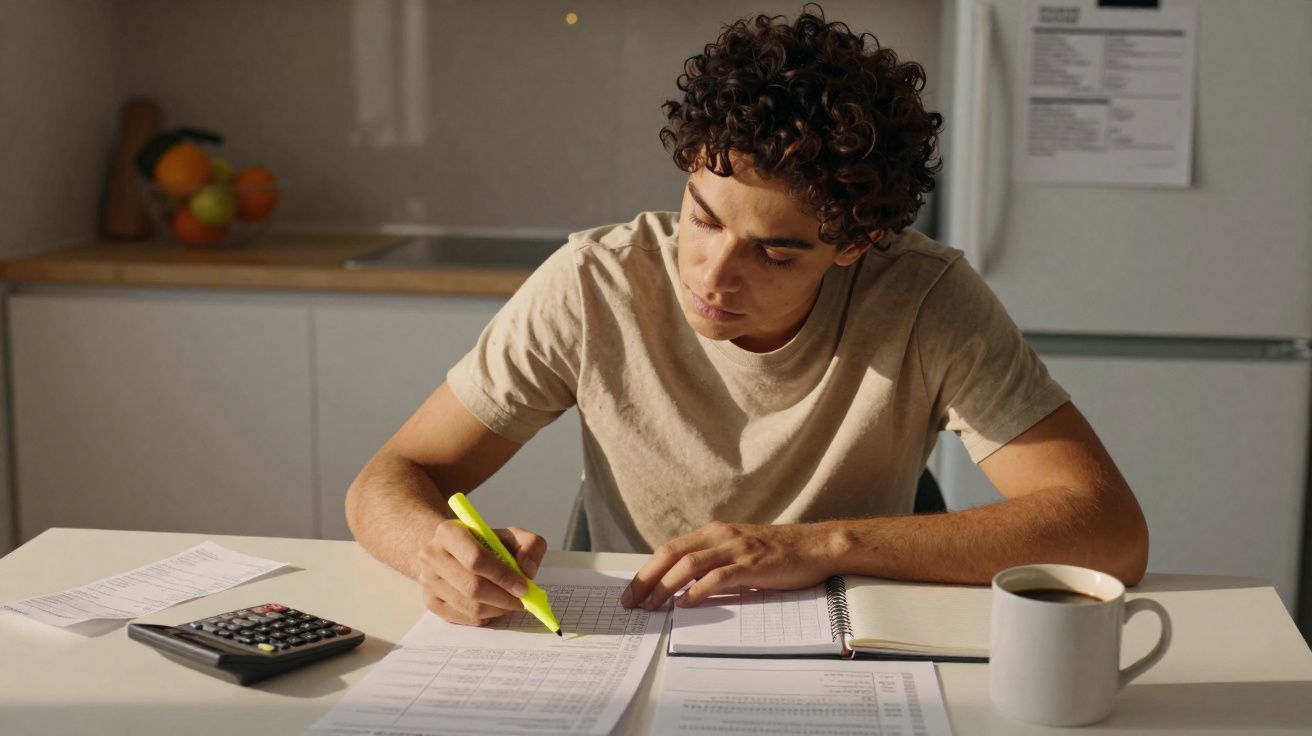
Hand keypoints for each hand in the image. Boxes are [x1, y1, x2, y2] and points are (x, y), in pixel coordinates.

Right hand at [416, 519, 546, 625]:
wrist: (451, 551)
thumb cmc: (484, 543)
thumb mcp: (510, 534)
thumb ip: (530, 545)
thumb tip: (528, 571)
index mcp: (449, 532)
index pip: (476, 559)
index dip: (502, 576)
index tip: (523, 587)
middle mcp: (431, 556)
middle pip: (472, 587)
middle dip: (503, 599)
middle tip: (520, 601)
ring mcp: (427, 581)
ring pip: (469, 607)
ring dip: (496, 610)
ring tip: (509, 604)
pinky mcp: (430, 601)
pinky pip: (462, 618)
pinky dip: (484, 617)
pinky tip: (493, 607)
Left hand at [620, 521, 840, 609]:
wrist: (816, 546)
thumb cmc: (778, 553)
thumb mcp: (740, 551)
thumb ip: (714, 562)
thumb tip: (684, 586)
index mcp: (714, 532)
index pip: (670, 549)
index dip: (647, 570)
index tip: (632, 591)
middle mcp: (720, 536)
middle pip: (671, 554)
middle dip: (646, 579)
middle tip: (631, 602)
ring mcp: (736, 549)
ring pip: (689, 565)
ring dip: (665, 587)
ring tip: (652, 607)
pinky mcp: (751, 565)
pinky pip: (717, 577)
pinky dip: (698, 591)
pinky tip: (686, 604)